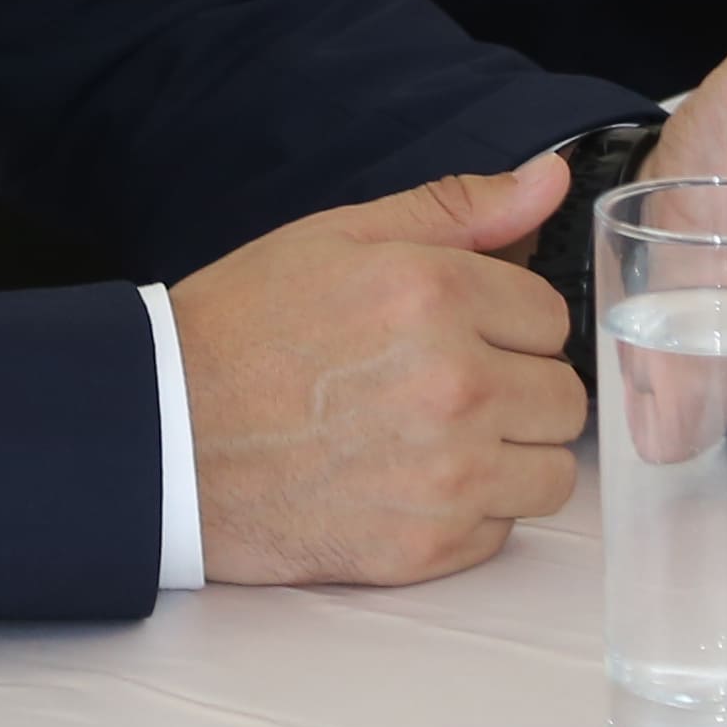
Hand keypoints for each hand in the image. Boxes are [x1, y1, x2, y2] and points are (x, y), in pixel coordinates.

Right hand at [171, 152, 586, 583]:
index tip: (465, 332)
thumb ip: (457, 208)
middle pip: (564, 397)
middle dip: (519, 388)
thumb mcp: (339, 238)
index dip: (508, 322)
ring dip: (510, 456)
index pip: (551, 316)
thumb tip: (551, 178)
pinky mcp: (425, 548)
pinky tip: (411, 484)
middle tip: (450, 386)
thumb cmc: (242, 329)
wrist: (162, 435)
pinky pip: (503, 531)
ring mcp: (445, 475)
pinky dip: (470, 514)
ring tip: (442, 440)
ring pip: (551, 473)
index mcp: (435, 294)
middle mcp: (455, 385)